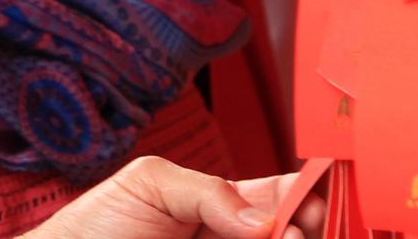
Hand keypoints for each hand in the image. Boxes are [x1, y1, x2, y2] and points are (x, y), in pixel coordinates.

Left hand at [21, 158, 326, 238]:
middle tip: (294, 233)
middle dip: (306, 230)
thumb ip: (207, 191)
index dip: (309, 197)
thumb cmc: (101, 222)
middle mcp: (236, 238)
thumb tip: (265, 223)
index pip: (286, 198)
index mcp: (226, 205)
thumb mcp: (150, 184)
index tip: (317, 202)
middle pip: (297, 234)